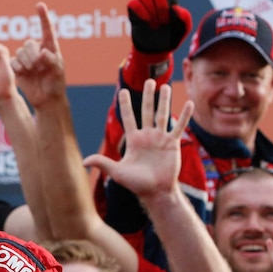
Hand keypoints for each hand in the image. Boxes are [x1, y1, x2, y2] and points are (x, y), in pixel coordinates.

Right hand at [11, 2, 66, 109]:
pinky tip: (23, 73)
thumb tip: (42, 52)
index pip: (47, 29)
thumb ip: (52, 60)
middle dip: (32, 55)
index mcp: (50, 47)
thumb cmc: (56, 84)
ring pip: (20, 52)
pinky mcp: (18, 66)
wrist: (46, 99)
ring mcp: (27, 58)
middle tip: (37, 67)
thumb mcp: (58, 72)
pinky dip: (17, 67)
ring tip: (32, 71)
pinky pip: (13, 61)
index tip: (40, 5)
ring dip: (25, 62)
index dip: (43, 17)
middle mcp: (37, 50)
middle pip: (29, 44)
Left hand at [83, 79, 192, 199]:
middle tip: (149, 80)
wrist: (156, 192)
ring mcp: (161, 139)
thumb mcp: (117, 172)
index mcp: (133, 140)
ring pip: (163, 115)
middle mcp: (147, 136)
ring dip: (165, 101)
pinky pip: (179, 127)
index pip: (129, 118)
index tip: (123, 90)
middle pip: (147, 111)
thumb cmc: (136, 184)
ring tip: (166, 86)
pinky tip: (189, 103)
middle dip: (148, 96)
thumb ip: (102, 162)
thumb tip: (83, 162)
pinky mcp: (173, 144)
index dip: (126, 104)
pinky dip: (184, 116)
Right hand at [127, 0, 192, 53]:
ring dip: (152, 13)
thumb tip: (173, 8)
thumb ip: (185, 18)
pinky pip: (134, 4)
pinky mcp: (133, 12)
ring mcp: (144, 5)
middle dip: (161, 8)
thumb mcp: (184, 30)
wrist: (154, 52)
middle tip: (162, 21)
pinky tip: (146, 21)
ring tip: (154, 24)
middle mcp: (156, 0)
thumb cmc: (170, 39)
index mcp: (169, 0)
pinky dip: (141, 12)